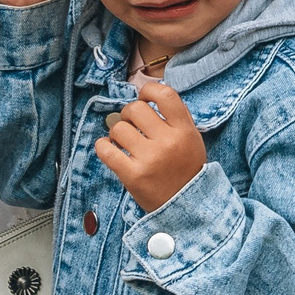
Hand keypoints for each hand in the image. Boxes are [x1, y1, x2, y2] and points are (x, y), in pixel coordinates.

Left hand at [96, 81, 206, 212]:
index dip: (149, 90)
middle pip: (136, 109)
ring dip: (116, 132)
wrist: (186, 204)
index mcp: (184, 131)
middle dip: (129, 113)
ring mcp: (149, 159)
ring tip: (123, 141)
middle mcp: (167, 142)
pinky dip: (103, 146)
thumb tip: (150, 95)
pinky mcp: (133, 175)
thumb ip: (177, 117)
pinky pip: (106, 151)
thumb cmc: (186, 168)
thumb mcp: (192, 139)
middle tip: (132, 124)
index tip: (144, 97)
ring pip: (119, 128)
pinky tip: (109, 148)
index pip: (165, 95)